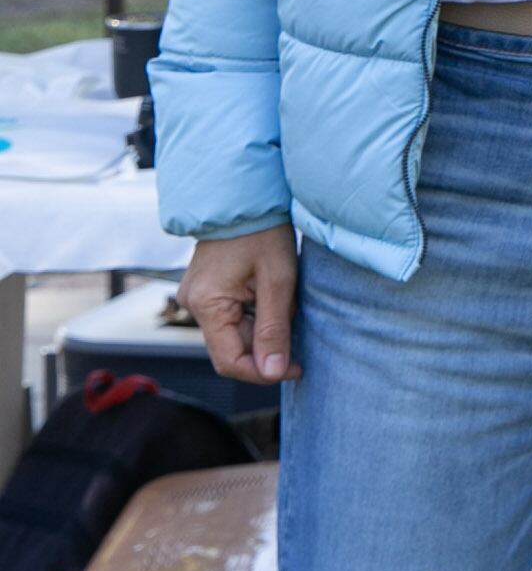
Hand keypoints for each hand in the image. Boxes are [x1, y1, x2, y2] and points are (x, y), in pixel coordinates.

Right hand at [180, 225, 302, 383]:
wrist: (246, 197)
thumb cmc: (264, 233)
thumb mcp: (278, 281)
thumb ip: (274, 329)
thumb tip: (273, 372)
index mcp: (207, 304)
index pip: (229, 361)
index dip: (263, 373)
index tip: (294, 368)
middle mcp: (193, 304)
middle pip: (231, 348)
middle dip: (266, 348)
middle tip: (298, 337)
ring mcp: (197, 297)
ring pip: (233, 333)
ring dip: (263, 330)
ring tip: (286, 305)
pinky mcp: (206, 290)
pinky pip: (231, 316)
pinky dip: (256, 316)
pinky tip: (274, 298)